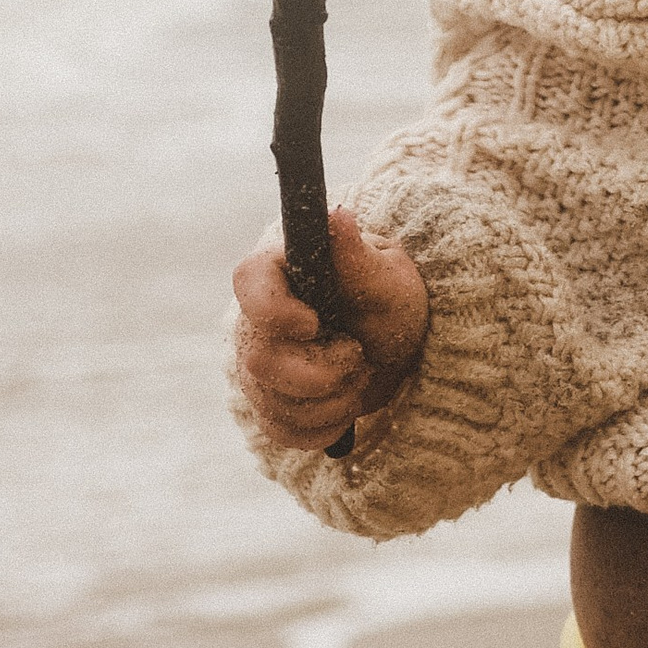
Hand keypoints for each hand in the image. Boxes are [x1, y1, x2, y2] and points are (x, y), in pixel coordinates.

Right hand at [231, 209, 428, 448]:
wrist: (399, 345)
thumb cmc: (392, 300)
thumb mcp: (388, 278)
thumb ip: (358, 258)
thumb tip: (336, 217)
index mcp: (281, 273)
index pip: (248, 282)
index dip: (273, 310)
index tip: (313, 324)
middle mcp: (258, 320)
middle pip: (262, 360)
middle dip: (322, 371)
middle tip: (358, 355)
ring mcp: (259, 365)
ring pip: (274, 403)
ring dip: (333, 400)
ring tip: (358, 373)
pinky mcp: (270, 402)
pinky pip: (283, 430)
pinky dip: (324, 427)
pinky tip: (345, 404)